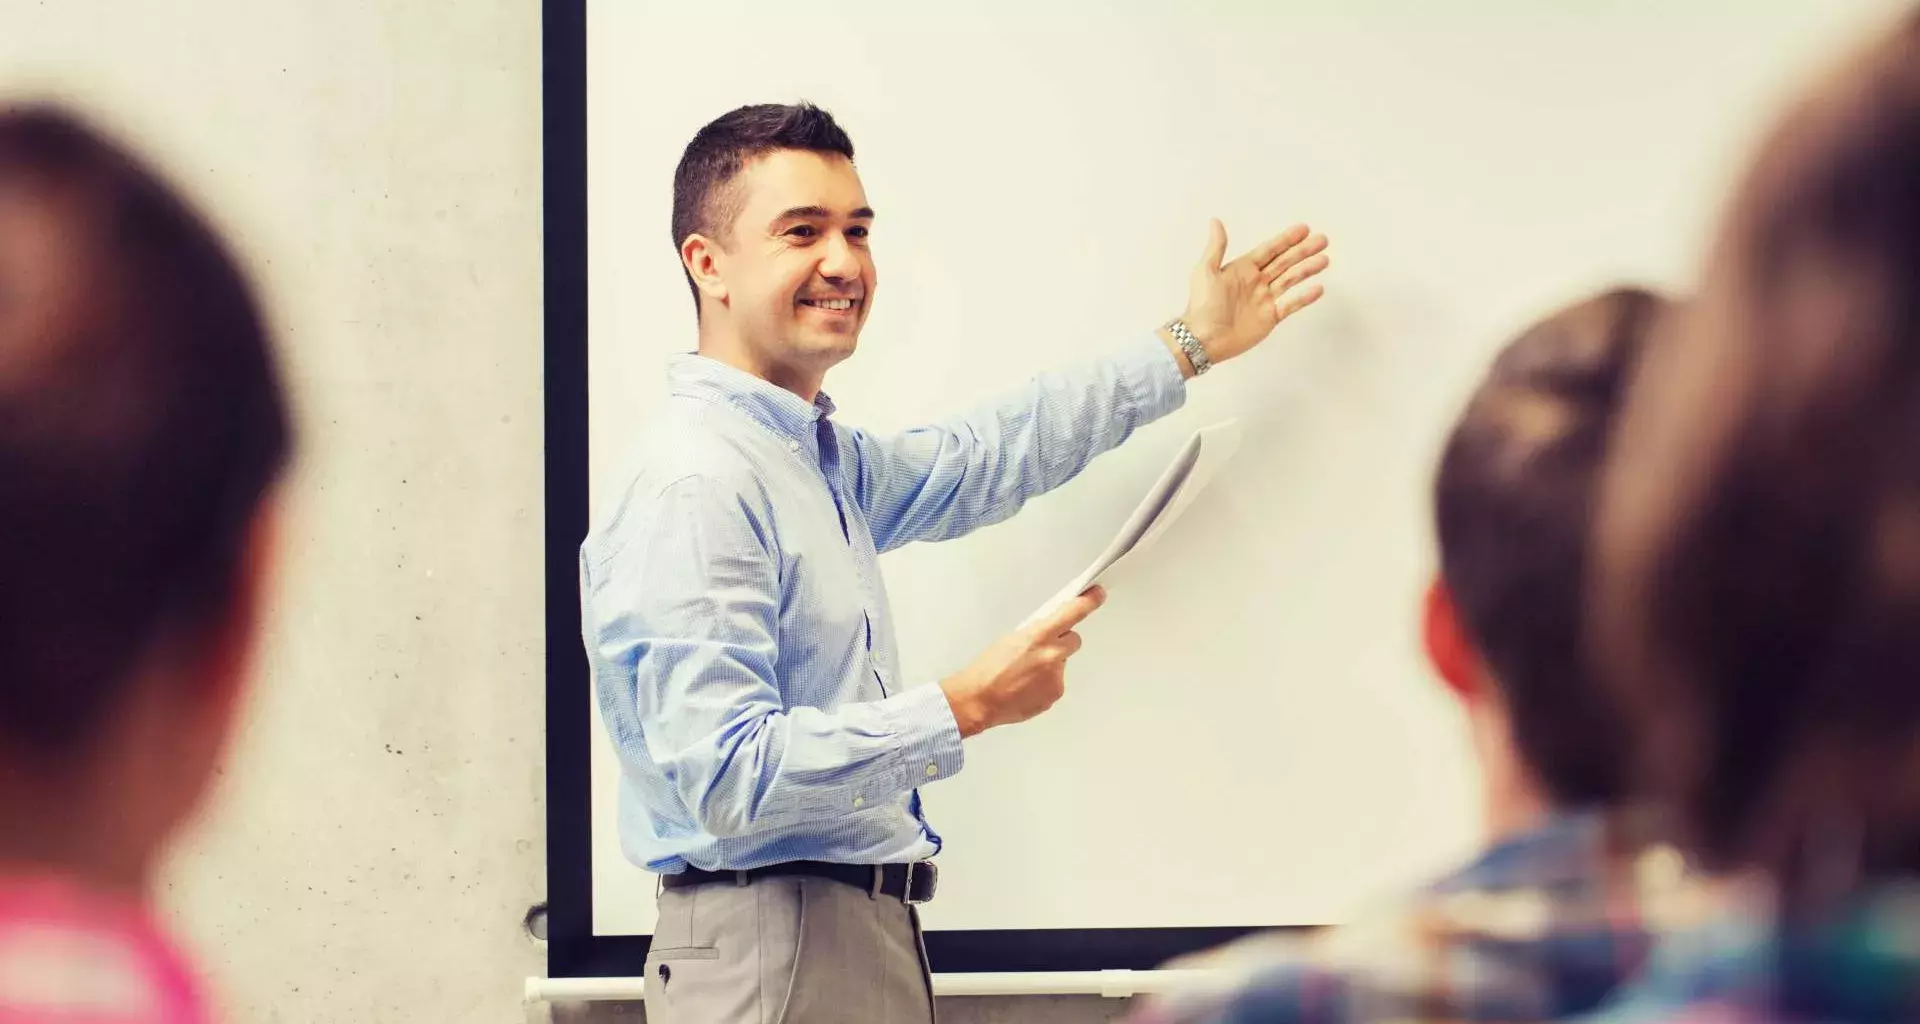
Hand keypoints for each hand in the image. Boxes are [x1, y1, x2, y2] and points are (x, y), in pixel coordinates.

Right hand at [941, 587, 1107, 737]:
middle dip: (1062, 641)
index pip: (1073, 613)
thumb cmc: (987, 670)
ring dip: (1050, 665)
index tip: (1097, 595)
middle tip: (1042, 648)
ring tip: (1024, 673)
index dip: (1088, 602)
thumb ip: (1036, 634)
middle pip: (1074, 640)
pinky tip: (1025, 686)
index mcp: (1039, 636)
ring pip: (1062, 664)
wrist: (979, 700)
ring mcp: (1056, 677)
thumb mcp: (1010, 639)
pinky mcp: (1055, 694)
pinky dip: (1044, 683)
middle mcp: (1052, 656)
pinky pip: (1055, 682)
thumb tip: (1049, 632)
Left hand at [1169, 220, 1327, 373]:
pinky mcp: (1270, 318)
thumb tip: (1215, 221)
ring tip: (1324, 260)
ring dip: (1307, 269)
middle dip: (1303, 251)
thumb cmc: (1202, 305)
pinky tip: (1318, 288)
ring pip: (1291, 280)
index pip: (1269, 250)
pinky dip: (1304, 298)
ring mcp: (1265, 300)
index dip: (1286, 239)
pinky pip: (1291, 305)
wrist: (1204, 339)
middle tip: (1322, 240)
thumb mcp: (1206, 271)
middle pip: (1285, 262)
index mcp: (1243, 269)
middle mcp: (1256, 282)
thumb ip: (1216, 247)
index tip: (1304, 229)